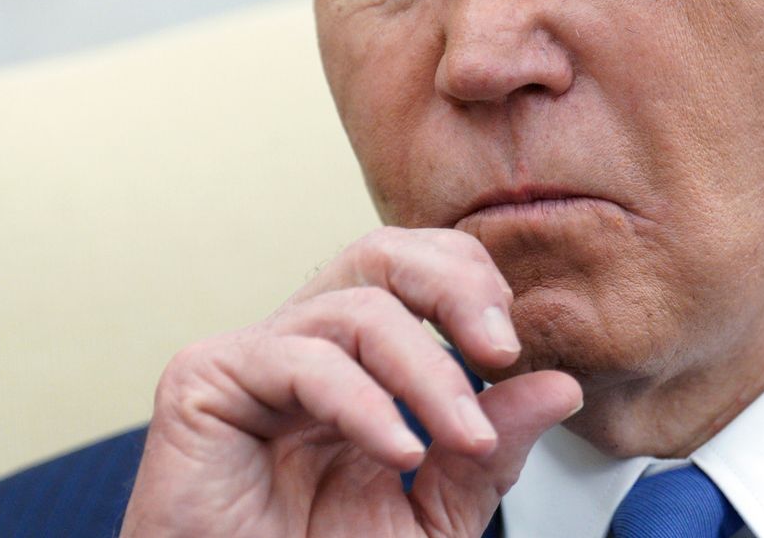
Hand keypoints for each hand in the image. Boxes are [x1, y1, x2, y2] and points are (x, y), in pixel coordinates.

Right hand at [118, 226, 581, 536]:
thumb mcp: (433, 517)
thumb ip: (490, 452)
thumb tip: (560, 387)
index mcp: (356, 369)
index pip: (417, 273)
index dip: (472, 288)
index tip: (515, 354)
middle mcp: (305, 351)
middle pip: (382, 253)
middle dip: (456, 288)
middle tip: (501, 351)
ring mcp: (252, 361)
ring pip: (355, 305)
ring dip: (429, 372)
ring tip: (465, 438)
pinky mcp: (203, 382)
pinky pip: (298, 357)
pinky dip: (364, 402)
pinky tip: (398, 451)